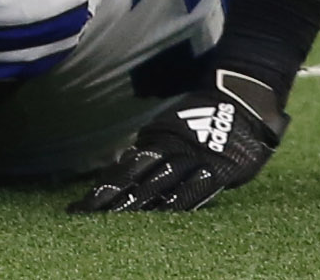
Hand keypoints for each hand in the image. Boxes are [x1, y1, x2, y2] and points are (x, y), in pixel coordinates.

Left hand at [69, 70, 288, 212]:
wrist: (239, 100)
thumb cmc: (203, 119)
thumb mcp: (170, 129)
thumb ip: (150, 148)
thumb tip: (123, 164)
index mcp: (155, 140)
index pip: (124, 169)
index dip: (103, 188)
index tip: (80, 207)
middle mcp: (168, 148)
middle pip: (135, 177)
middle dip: (111, 198)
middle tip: (88, 215)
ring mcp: (192, 158)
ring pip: (159, 183)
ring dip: (138, 203)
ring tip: (116, 219)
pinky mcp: (217, 168)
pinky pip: (195, 187)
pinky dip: (178, 201)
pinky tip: (163, 213)